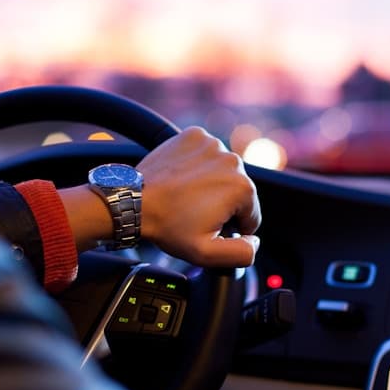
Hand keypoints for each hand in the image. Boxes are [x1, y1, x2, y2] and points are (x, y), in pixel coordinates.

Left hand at [137, 126, 260, 267]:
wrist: (134, 201)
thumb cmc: (168, 226)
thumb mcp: (207, 254)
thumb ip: (241, 253)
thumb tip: (255, 241)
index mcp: (242, 188)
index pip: (251, 215)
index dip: (231, 227)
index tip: (207, 226)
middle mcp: (232, 160)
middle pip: (238, 191)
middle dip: (222, 204)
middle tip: (194, 212)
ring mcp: (212, 144)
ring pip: (223, 171)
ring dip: (211, 183)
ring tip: (187, 196)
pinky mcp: (195, 135)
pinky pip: (206, 154)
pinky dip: (198, 165)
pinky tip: (183, 178)